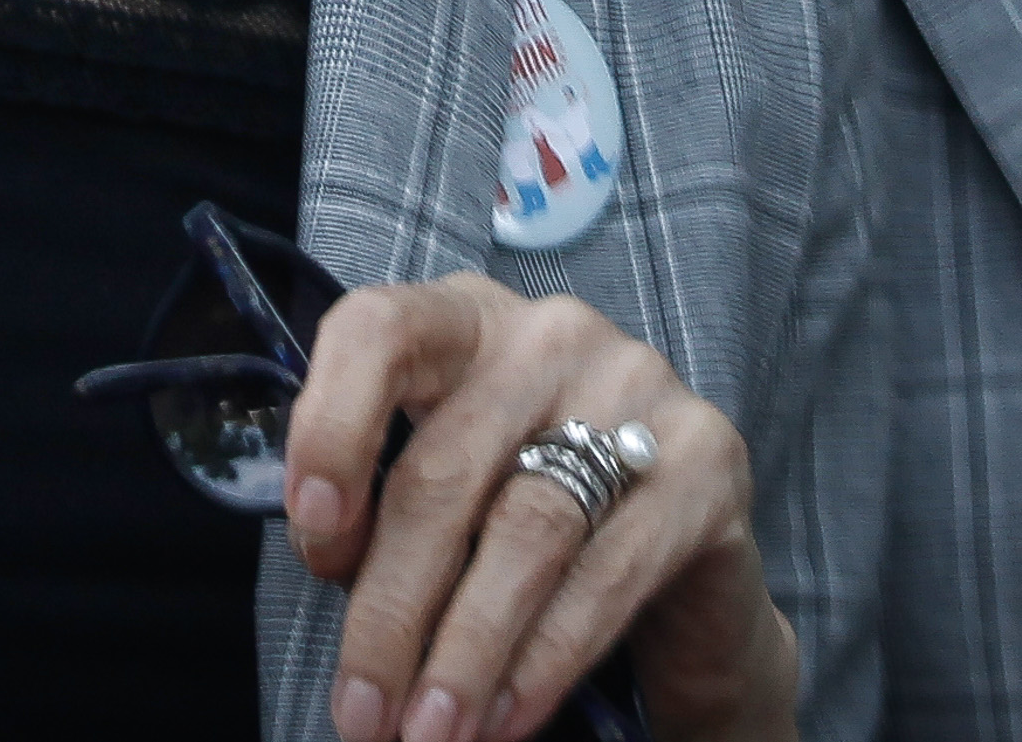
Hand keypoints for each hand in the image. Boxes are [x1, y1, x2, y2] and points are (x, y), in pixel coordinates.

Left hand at [285, 272, 791, 741]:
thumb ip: (383, 513)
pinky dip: (546, 658)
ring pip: (525, 529)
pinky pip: (609, 572)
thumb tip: (332, 569)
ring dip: (465, 651)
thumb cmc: (527, 530)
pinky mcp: (706, 461)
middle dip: (391, 609)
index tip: (314, 538)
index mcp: (463, 321)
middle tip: (362, 711)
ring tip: (428, 732)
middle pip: (445, 470)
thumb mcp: (446, 500)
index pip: (379, 332)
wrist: (681, 581)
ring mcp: (638, 386)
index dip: (332, 429)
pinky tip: (505, 717)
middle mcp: (548, 334)